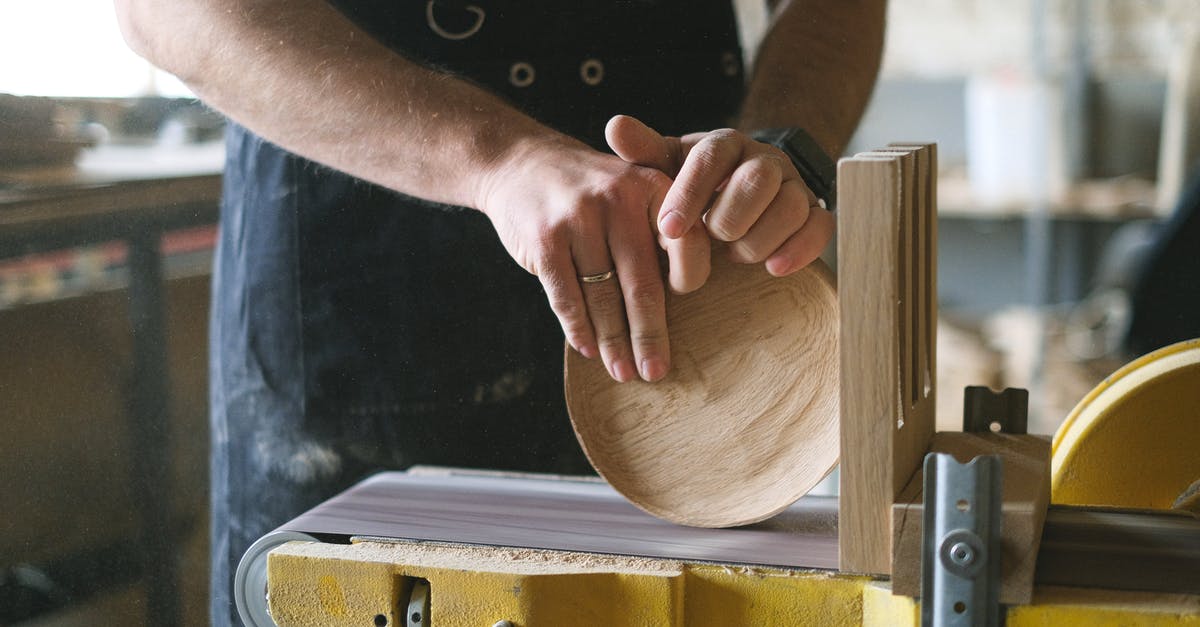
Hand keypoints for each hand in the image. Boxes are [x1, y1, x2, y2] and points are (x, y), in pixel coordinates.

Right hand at [477, 135, 673, 382]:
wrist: (520, 162)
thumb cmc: (590, 189)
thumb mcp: (632, 187)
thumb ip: (662, 228)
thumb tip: (687, 299)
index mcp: (651, 186)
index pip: (687, 245)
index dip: (690, 283)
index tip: (686, 314)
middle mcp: (618, 199)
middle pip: (642, 283)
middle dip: (649, 335)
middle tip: (655, 371)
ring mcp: (578, 219)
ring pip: (603, 296)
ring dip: (613, 341)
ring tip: (622, 371)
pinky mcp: (545, 240)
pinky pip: (567, 297)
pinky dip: (578, 328)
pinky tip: (588, 349)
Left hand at [605, 115, 834, 290]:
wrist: (734, 198)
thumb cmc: (693, 188)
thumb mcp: (665, 169)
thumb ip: (644, 153)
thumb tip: (615, 126)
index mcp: (725, 145)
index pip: (712, 157)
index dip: (691, 193)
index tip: (668, 228)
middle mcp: (764, 160)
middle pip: (759, 178)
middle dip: (731, 216)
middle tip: (712, 238)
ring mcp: (793, 187)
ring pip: (791, 206)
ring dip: (759, 238)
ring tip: (735, 255)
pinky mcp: (814, 214)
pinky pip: (820, 227)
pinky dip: (799, 249)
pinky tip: (772, 268)